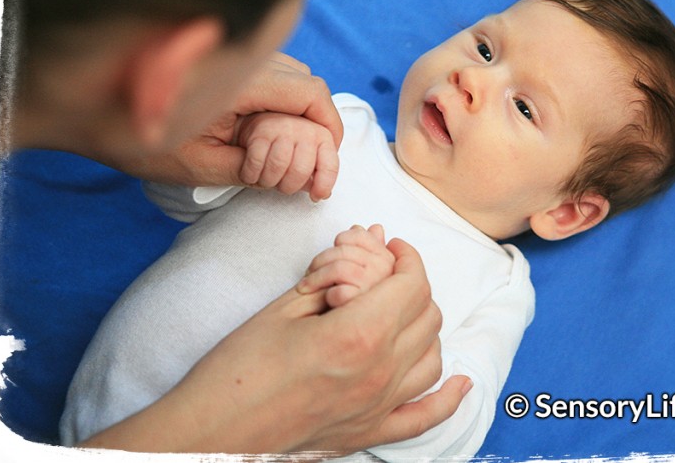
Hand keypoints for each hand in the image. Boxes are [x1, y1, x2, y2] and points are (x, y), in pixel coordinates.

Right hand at [81, 238, 469, 454]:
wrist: (212, 432)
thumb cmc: (237, 369)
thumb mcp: (283, 308)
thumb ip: (332, 275)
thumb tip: (365, 242)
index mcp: (358, 335)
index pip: (411, 285)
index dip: (407, 257)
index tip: (393, 246)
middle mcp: (379, 374)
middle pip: (427, 316)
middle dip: (414, 284)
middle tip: (390, 271)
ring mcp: (378, 408)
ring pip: (433, 357)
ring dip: (425, 326)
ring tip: (403, 310)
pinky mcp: (369, 432)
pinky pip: (426, 416)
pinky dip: (450, 397)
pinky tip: (462, 382)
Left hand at [125, 53, 343, 186]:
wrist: (85, 103)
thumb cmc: (134, 136)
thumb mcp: (198, 166)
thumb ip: (251, 168)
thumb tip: (295, 174)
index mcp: (241, 81)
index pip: (311, 94)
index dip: (329, 131)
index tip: (325, 166)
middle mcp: (244, 58)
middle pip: (309, 85)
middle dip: (316, 127)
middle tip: (305, 169)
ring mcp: (235, 54)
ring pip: (294, 78)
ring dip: (298, 116)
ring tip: (282, 152)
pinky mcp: (226, 59)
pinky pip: (272, 75)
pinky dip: (280, 104)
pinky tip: (261, 131)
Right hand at [235, 112, 339, 199]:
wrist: (255, 122)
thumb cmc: (282, 143)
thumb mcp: (303, 159)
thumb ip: (314, 175)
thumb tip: (323, 193)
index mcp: (322, 136)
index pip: (330, 166)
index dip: (323, 186)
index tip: (315, 197)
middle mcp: (306, 128)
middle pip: (300, 171)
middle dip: (287, 186)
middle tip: (280, 184)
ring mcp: (283, 127)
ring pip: (278, 167)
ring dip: (267, 181)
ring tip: (265, 177)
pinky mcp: (261, 129)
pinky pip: (257, 162)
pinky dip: (251, 174)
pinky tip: (251, 173)